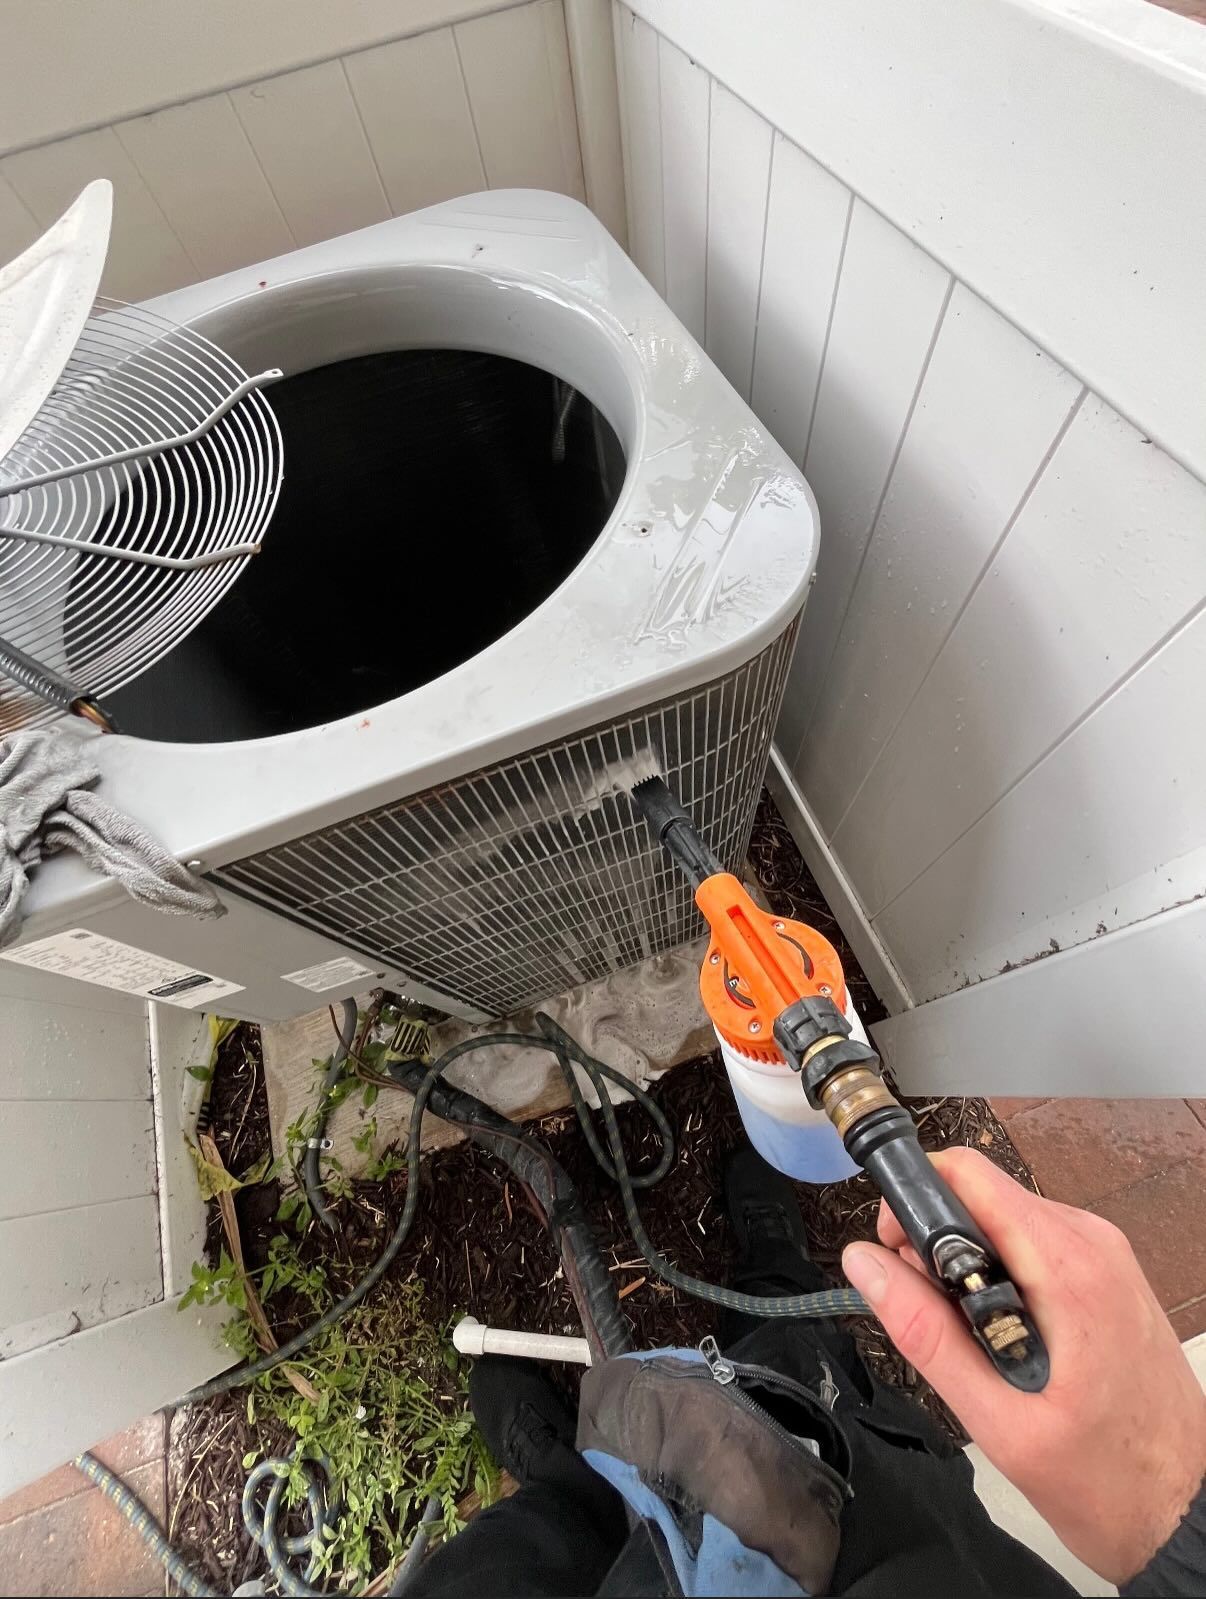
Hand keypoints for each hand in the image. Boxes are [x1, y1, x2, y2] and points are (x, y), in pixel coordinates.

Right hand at [842, 1147, 1205, 1584]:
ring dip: (968, 1265)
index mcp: (1069, 1267)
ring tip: (972, 1342)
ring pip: (1003, 1219)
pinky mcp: (1108, 1274)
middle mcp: (1092, 1244)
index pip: (967, 1174)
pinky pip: (1033, 1244)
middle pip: (981, 1194)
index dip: (913, 1202)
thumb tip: (865, 1263)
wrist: (1188, 1513)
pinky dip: (1001, 1276)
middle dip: (935, 1243)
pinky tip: (1004, 1338)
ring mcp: (1106, 1256)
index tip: (895, 1256)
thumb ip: (926, 1334)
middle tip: (929, 1317)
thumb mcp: (999, 1421)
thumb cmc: (1109, 1482)